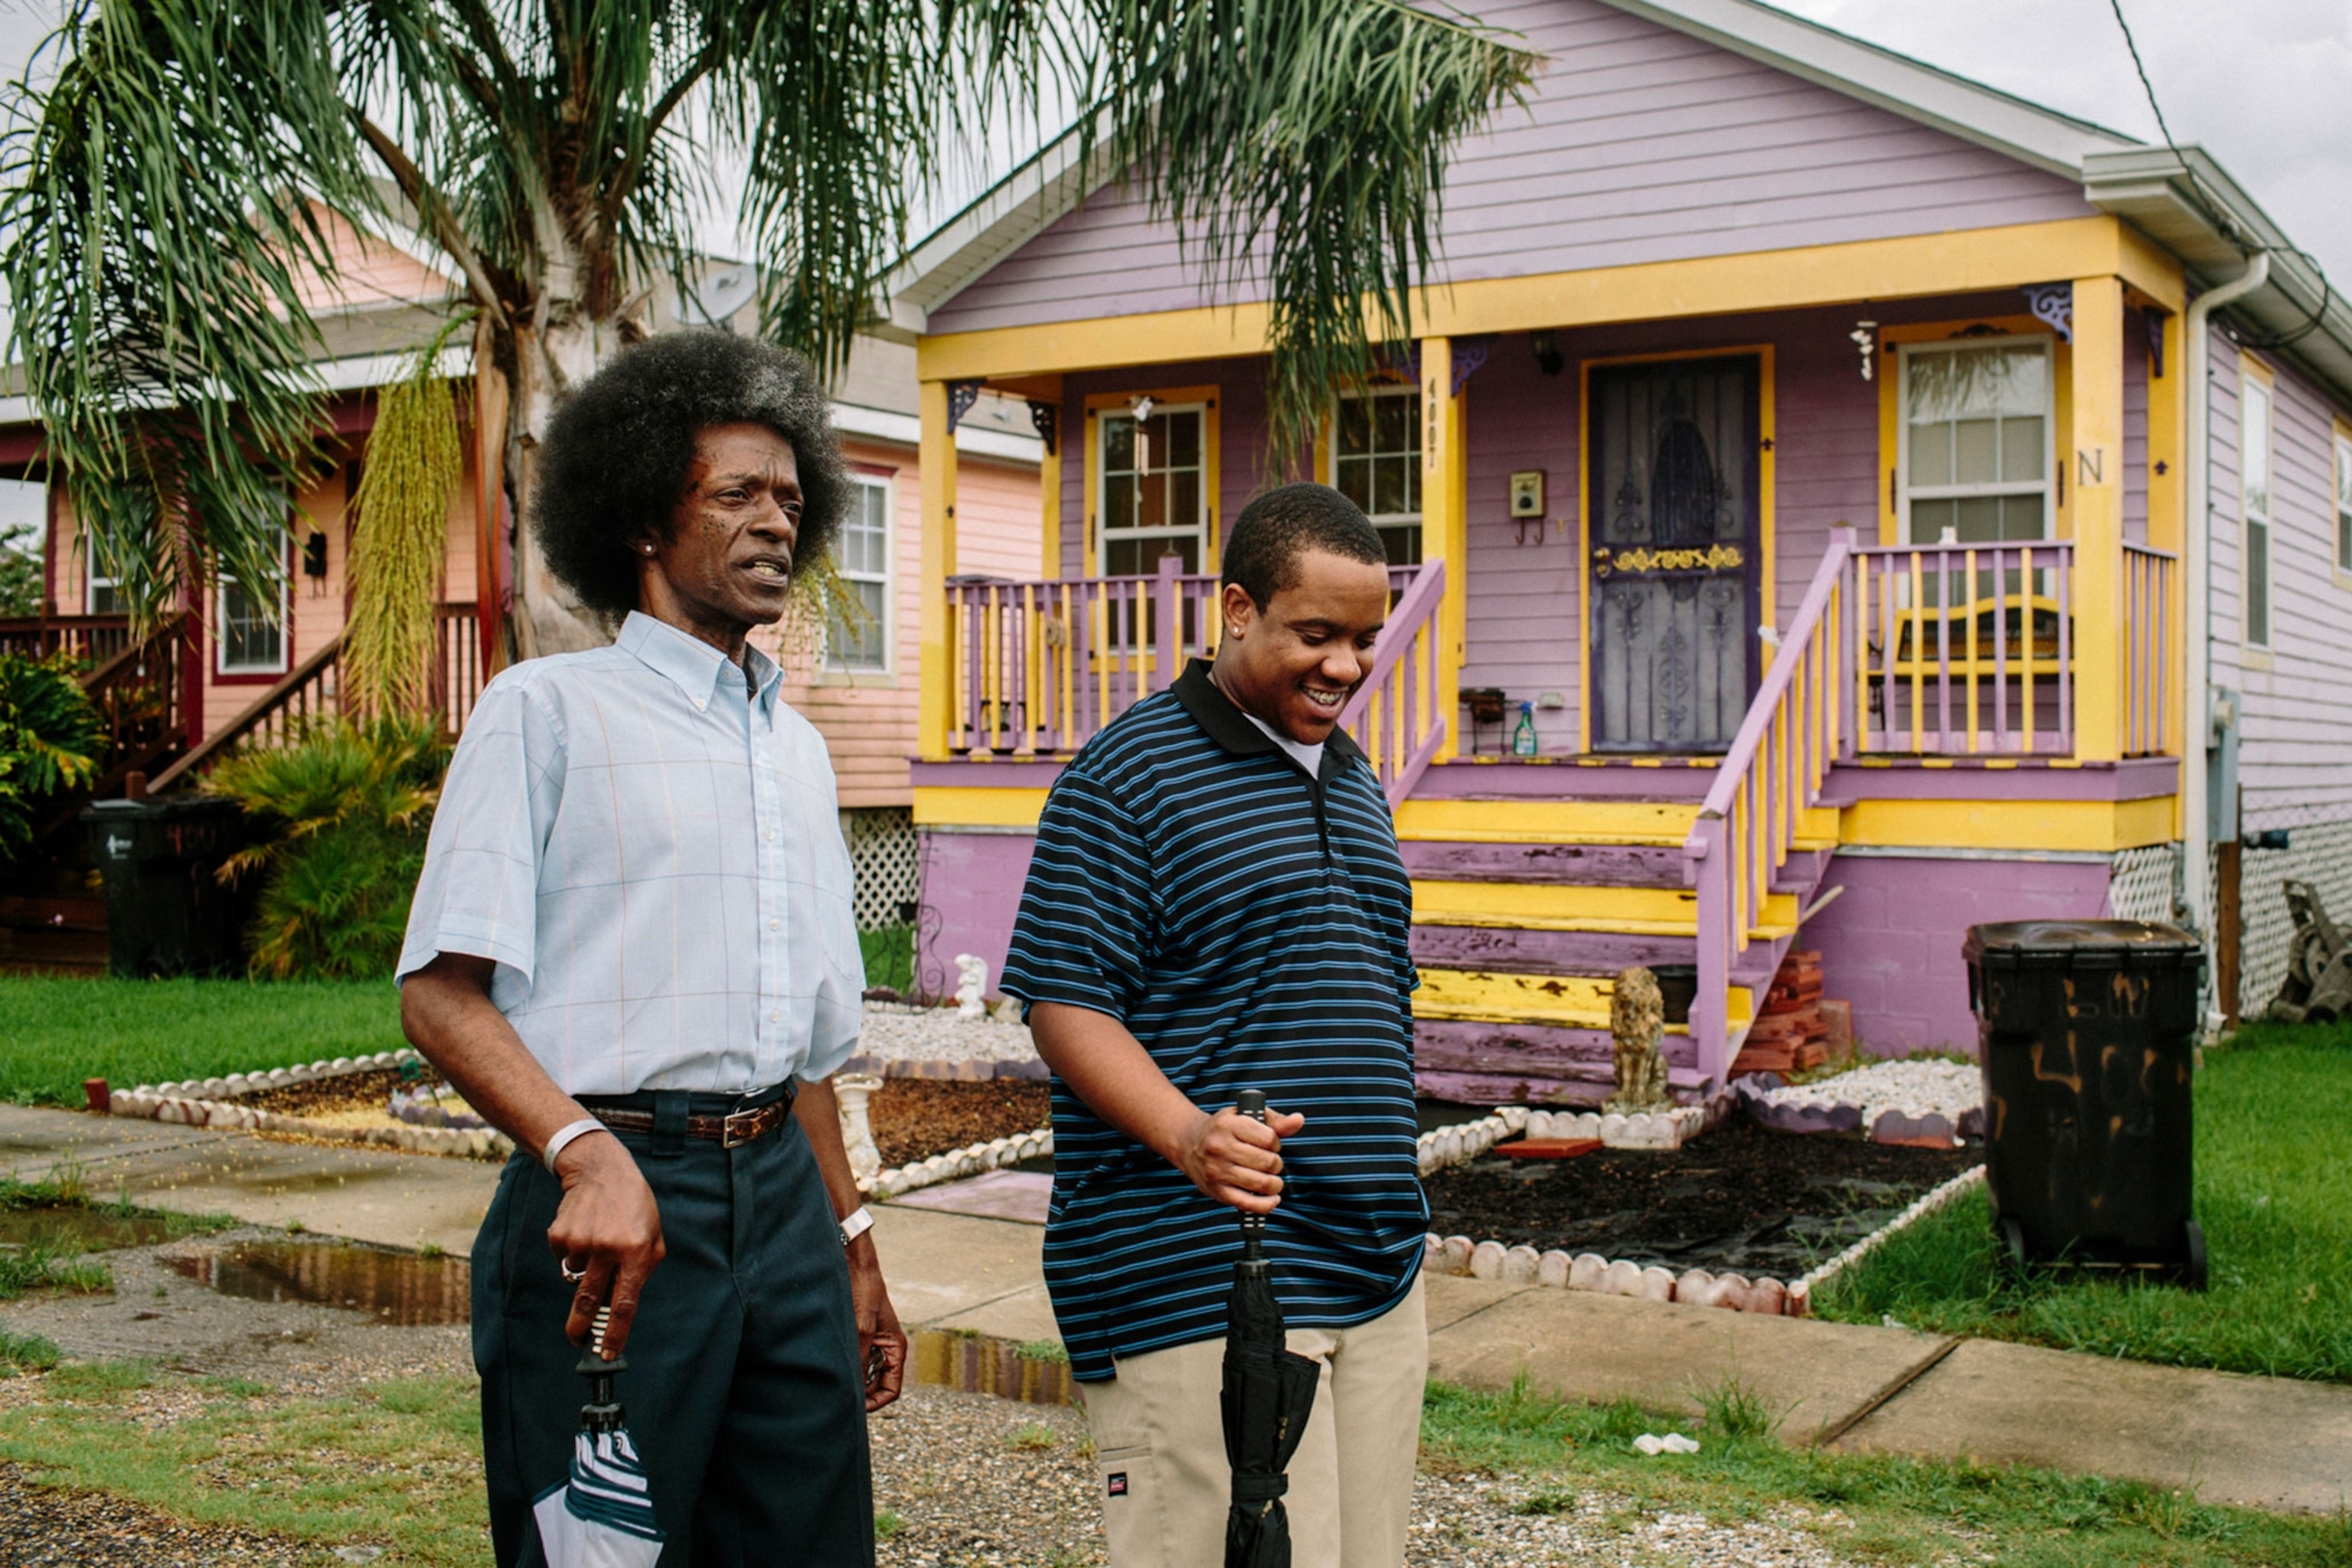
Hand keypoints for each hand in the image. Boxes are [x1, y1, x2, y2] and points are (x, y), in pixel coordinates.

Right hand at [546, 1131, 665, 1357]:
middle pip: (588, 1303)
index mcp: (635, 1252)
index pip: (624, 1304)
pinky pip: (564, 1261)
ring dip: (584, 1273)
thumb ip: (642, 1269)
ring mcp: (580, 1243)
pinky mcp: (559, 1236)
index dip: (615, 1333)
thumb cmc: (634, 1206)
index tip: (607, 1354)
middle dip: (580, 1329)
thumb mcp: (653, 1235)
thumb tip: (621, 1305)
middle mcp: (606, 1249)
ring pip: (575, 1280)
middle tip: (578, 1340)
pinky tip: (584, 1230)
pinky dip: (572, 1254)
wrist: (600, 1171)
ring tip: (596, 1244)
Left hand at [847, 1237, 906, 1411]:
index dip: (874, 1402)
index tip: (854, 1408)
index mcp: (895, 1348)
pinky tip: (828, 1364)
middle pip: (876, 1386)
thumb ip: (859, 1359)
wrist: (852, 1263)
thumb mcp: (862, 1328)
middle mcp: (885, 1348)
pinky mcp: (857, 1336)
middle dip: (860, 1394)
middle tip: (837, 1398)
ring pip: (862, 1374)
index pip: (891, 1390)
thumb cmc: (863, 1290)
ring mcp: (871, 1343)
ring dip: (850, 1379)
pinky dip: (842, 1366)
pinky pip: (852, 1360)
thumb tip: (852, 1390)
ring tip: (831, 1381)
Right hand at [1174, 1104, 1305, 1213]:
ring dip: (1274, 1184)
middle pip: (1268, 1162)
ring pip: (1262, 1184)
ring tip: (1272, 1179)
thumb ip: (1274, 1121)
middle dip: (1276, 1163)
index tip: (1270, 1144)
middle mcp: (1220, 1148)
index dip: (1276, 1143)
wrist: (1189, 1144)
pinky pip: (1249, 1204)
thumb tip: (1298, 1121)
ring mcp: (1218, 1171)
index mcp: (1228, 1125)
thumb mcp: (1245, 1116)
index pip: (1269, 1138)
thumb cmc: (1223, 1129)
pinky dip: (1266, 1205)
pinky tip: (1272, 1199)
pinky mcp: (1218, 1191)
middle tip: (1269, 1162)